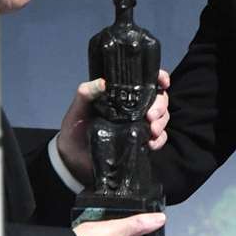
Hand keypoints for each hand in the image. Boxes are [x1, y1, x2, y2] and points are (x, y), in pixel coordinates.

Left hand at [57, 70, 172, 184]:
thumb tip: (102, 82)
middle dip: (160, 105)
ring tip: (153, 130)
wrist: (73, 158)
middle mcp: (134, 107)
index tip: (162, 82)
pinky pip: (159, 139)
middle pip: (159, 99)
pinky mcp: (140, 142)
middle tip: (151, 115)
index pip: (145, 81)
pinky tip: (150, 144)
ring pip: (162, 118)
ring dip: (161, 122)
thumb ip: (87, 92)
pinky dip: (159, 140)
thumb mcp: (79, 107)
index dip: (158, 78)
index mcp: (122, 94)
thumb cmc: (76, 127)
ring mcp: (139, 125)